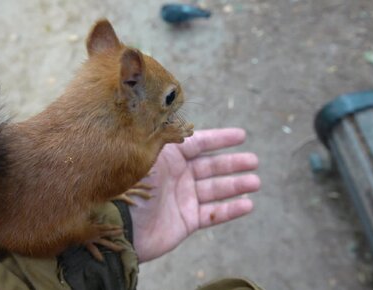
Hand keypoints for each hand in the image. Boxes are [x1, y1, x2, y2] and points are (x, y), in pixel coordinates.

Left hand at [130, 128, 259, 261]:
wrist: (116, 224)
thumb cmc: (129, 184)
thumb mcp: (147, 154)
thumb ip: (168, 137)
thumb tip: (185, 124)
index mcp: (168, 157)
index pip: (199, 144)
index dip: (220, 139)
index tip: (242, 135)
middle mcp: (177, 176)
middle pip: (211, 167)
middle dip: (233, 163)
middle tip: (254, 161)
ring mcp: (183, 198)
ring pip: (215, 190)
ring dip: (236, 185)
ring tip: (255, 182)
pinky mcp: (186, 221)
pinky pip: (213, 213)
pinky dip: (230, 210)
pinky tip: (247, 205)